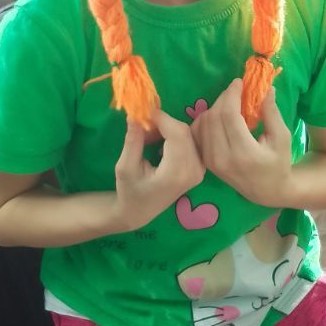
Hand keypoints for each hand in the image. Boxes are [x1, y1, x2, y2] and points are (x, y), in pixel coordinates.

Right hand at [114, 110, 204, 229]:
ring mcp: (200, 170)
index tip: (142, 113)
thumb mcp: (125, 168)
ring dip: (166, 129)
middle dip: (162, 123)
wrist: (140, 211)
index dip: (161, 118)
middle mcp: (194, 171)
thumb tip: (135, 114)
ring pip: (187, 133)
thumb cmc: (129, 192)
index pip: (177, 133)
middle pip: (184, 131)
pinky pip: (190, 140)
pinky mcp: (199, 167)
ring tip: (147, 138)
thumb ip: (133, 141)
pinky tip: (158, 143)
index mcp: (177, 173)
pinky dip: (173, 136)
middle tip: (141, 128)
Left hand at [191, 80, 292, 205]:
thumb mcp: (282, 138)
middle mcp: (223, 158)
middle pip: (214, 117)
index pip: (229, 116)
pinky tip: (221, 115)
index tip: (239, 82)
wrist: (266, 191)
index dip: (232, 95)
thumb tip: (266, 88)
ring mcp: (212, 161)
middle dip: (224, 98)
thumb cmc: (278, 163)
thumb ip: (272, 113)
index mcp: (244, 154)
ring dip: (216, 106)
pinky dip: (207, 118)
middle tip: (236, 90)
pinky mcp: (206, 161)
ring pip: (204, 123)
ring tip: (231, 103)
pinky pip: (199, 132)